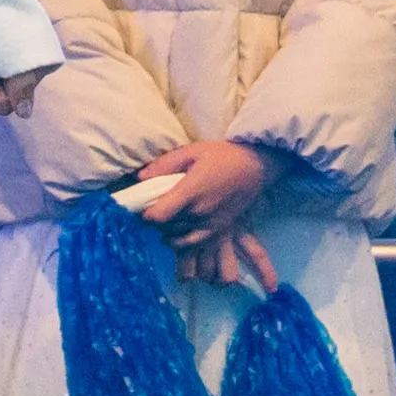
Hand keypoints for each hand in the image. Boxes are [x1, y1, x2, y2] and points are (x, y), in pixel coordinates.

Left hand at [126, 141, 275, 290]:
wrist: (255, 166)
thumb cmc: (223, 155)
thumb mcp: (191, 151)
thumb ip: (164, 165)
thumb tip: (139, 178)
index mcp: (191, 192)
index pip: (158, 216)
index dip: (144, 214)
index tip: (142, 206)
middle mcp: (199, 212)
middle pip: (165, 227)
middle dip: (155, 219)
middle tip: (153, 206)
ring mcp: (210, 224)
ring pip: (177, 237)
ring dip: (166, 230)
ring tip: (166, 217)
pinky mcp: (218, 229)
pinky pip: (192, 243)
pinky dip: (179, 241)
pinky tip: (174, 234)